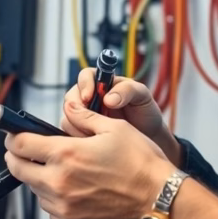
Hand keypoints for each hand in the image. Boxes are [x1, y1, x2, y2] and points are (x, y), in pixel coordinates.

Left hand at [5, 101, 175, 218]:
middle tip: (27, 150)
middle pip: (18, 168)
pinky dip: (53, 199)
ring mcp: (63, 206)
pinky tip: (71, 189)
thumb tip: (68, 108)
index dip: (13, 136)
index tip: (14, 135)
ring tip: (60, 169)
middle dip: (18, 157)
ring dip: (39, 177)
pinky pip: (49, 209)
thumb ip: (84, 117)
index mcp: (66, 154)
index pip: (20, 144)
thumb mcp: (113, 127)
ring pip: (34, 189)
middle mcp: (59, 182)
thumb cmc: (140, 162)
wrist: (158, 197)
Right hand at [63, 68, 182, 166]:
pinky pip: (72, 134)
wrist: (149, 135)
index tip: (89, 97)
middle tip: (88, 120)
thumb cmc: (145, 111)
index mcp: (102, 82)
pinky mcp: (83, 132)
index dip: (84, 85)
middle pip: (71, 97)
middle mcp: (90, 97)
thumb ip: (127, 90)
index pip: (85, 76)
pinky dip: (78, 138)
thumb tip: (108, 99)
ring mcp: (85, 116)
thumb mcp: (142, 95)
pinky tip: (92, 142)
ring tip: (94, 133)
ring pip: (68, 117)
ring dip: (77, 125)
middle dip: (76, 108)